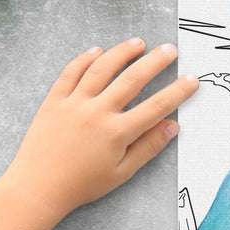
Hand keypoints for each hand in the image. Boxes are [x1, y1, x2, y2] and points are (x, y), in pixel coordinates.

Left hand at [1, 38, 198, 217]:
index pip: (156, 107)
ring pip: (102, 69)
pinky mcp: (54, 101)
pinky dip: (85, 59)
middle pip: (132, 79)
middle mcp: (97, 113)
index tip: (191, 80)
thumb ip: (148, 147)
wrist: (38, 187)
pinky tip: (97, 50)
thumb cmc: (81, 184)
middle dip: (155, 62)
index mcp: (117, 133)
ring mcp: (74, 103)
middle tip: (170, 50)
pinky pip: (71, 73)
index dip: (177, 92)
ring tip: (138, 43)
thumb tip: (172, 127)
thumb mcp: (122, 173)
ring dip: (122, 52)